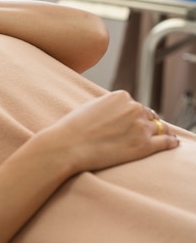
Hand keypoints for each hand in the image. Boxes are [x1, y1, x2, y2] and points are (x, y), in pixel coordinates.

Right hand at [43, 90, 178, 174]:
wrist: (68, 146)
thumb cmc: (73, 127)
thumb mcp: (91, 106)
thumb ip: (110, 105)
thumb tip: (120, 110)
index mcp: (121, 96)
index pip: (134, 104)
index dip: (131, 115)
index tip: (127, 123)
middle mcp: (134, 108)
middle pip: (147, 115)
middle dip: (143, 123)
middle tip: (136, 133)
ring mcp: (141, 127)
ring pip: (159, 128)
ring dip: (159, 132)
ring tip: (162, 137)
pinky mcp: (144, 146)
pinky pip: (166, 142)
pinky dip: (171, 142)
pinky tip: (173, 143)